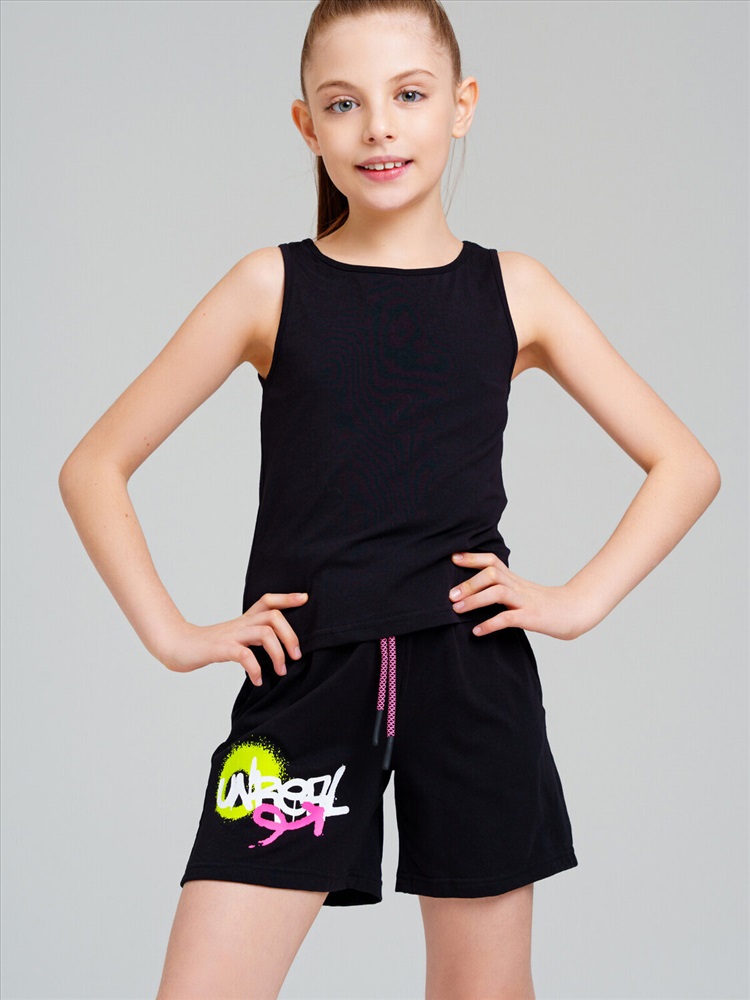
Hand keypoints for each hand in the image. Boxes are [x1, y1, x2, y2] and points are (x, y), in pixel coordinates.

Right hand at [158, 591, 308, 684]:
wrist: (177, 647)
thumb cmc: (207, 646)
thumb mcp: (234, 638)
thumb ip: (252, 640)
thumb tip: (278, 651)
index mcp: (244, 620)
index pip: (268, 601)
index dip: (287, 598)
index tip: (305, 599)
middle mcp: (240, 624)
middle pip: (274, 617)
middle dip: (291, 636)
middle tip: (296, 656)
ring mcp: (231, 635)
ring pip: (264, 633)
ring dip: (278, 654)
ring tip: (280, 671)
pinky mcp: (221, 649)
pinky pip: (245, 655)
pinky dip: (256, 668)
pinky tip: (258, 680)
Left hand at [449, 552, 597, 640]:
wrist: (576, 613)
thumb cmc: (546, 605)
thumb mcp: (523, 593)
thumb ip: (503, 591)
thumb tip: (476, 594)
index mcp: (515, 579)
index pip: (493, 561)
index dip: (472, 558)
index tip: (452, 558)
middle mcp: (518, 587)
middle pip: (492, 574)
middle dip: (469, 583)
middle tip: (450, 596)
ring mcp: (525, 602)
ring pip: (498, 592)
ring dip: (475, 600)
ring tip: (457, 610)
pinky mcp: (532, 618)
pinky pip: (508, 618)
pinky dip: (490, 624)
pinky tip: (477, 631)